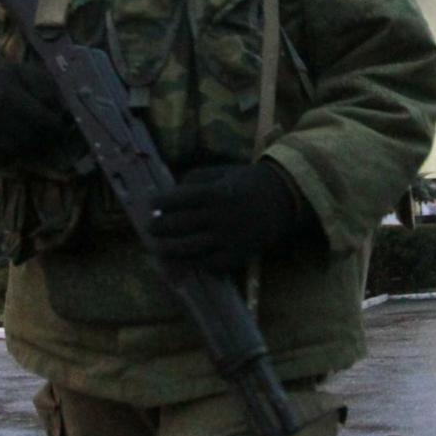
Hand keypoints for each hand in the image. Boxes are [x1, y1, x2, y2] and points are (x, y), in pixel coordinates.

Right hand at [0, 54, 72, 163]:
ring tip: (33, 138)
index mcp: (8, 93)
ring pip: (17, 151)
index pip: (42, 119)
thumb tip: (64, 113)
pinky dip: (12, 156)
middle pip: (31, 138)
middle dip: (44, 139)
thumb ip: (47, 90)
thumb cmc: (4, 77)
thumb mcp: (26, 72)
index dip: (57, 126)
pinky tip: (16, 144)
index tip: (62, 126)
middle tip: (51, 135)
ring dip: (29, 149)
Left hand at [146, 162, 304, 271]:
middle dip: (160, 227)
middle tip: (150, 228)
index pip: (178, 199)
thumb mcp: (223, 171)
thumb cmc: (250, 182)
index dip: (160, 203)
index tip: (150, 205)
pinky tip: (184, 260)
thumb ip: (196, 178)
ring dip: (169, 250)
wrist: (285, 199)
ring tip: (158, 248)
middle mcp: (219, 217)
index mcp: (215, 193)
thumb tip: (171, 194)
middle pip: (180, 226)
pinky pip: (209, 264)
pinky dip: (193, 263)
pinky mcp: (237, 255)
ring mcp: (228, 238)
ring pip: (189, 248)